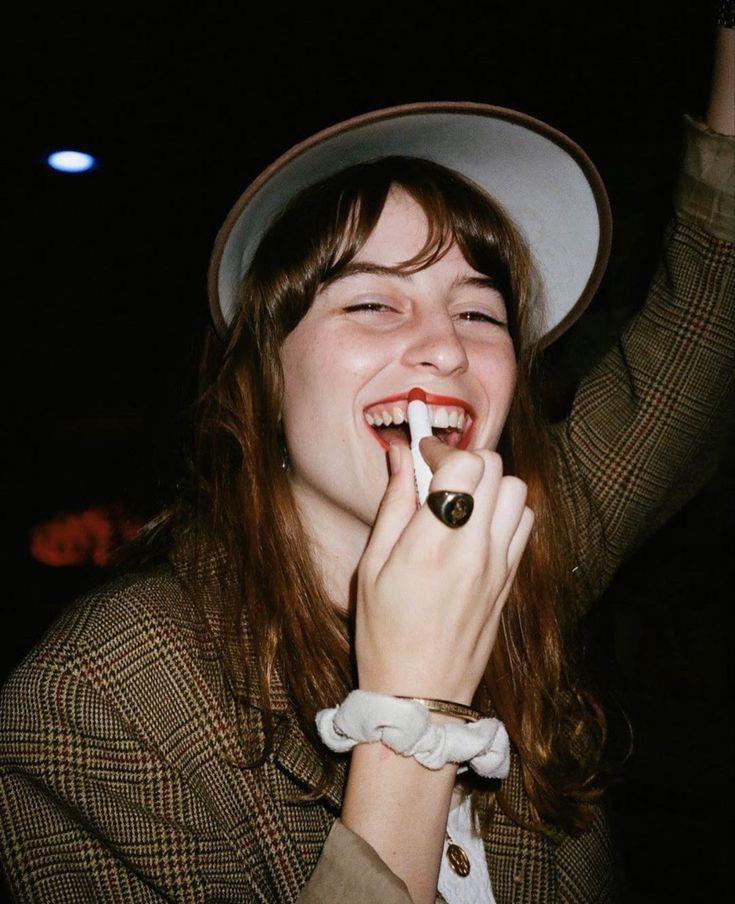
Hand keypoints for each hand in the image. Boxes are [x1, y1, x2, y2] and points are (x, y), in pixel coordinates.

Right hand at [355, 437, 533, 704]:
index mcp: (432, 547)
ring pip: (518, 492)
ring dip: (491, 483)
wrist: (421, 697)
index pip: (465, 466)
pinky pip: (524, 524)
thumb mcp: (369, 570)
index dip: (441, 449)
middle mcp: (474, 551)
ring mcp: (499, 567)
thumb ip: (392, 507)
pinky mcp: (511, 581)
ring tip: (461, 499)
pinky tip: (478, 526)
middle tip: (439, 475)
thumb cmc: (384, 636)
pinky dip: (506, 510)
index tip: (421, 456)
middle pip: (496, 470)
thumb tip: (400, 457)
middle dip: (466, 460)